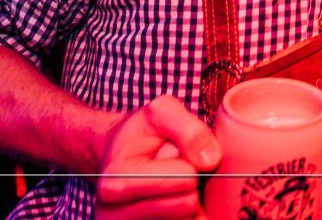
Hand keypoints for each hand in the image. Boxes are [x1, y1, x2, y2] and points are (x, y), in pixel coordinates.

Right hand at [96, 95, 220, 219]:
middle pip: (188, 205)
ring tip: (172, 185)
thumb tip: (210, 160)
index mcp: (117, 180)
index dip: (192, 162)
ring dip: (189, 200)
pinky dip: (187, 215)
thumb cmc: (142, 133)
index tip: (176, 153)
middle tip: (176, 170)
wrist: (118, 157)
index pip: (184, 179)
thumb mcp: (161, 112)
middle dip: (191, 184)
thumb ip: (187, 128)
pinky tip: (173, 201)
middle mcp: (112, 214)